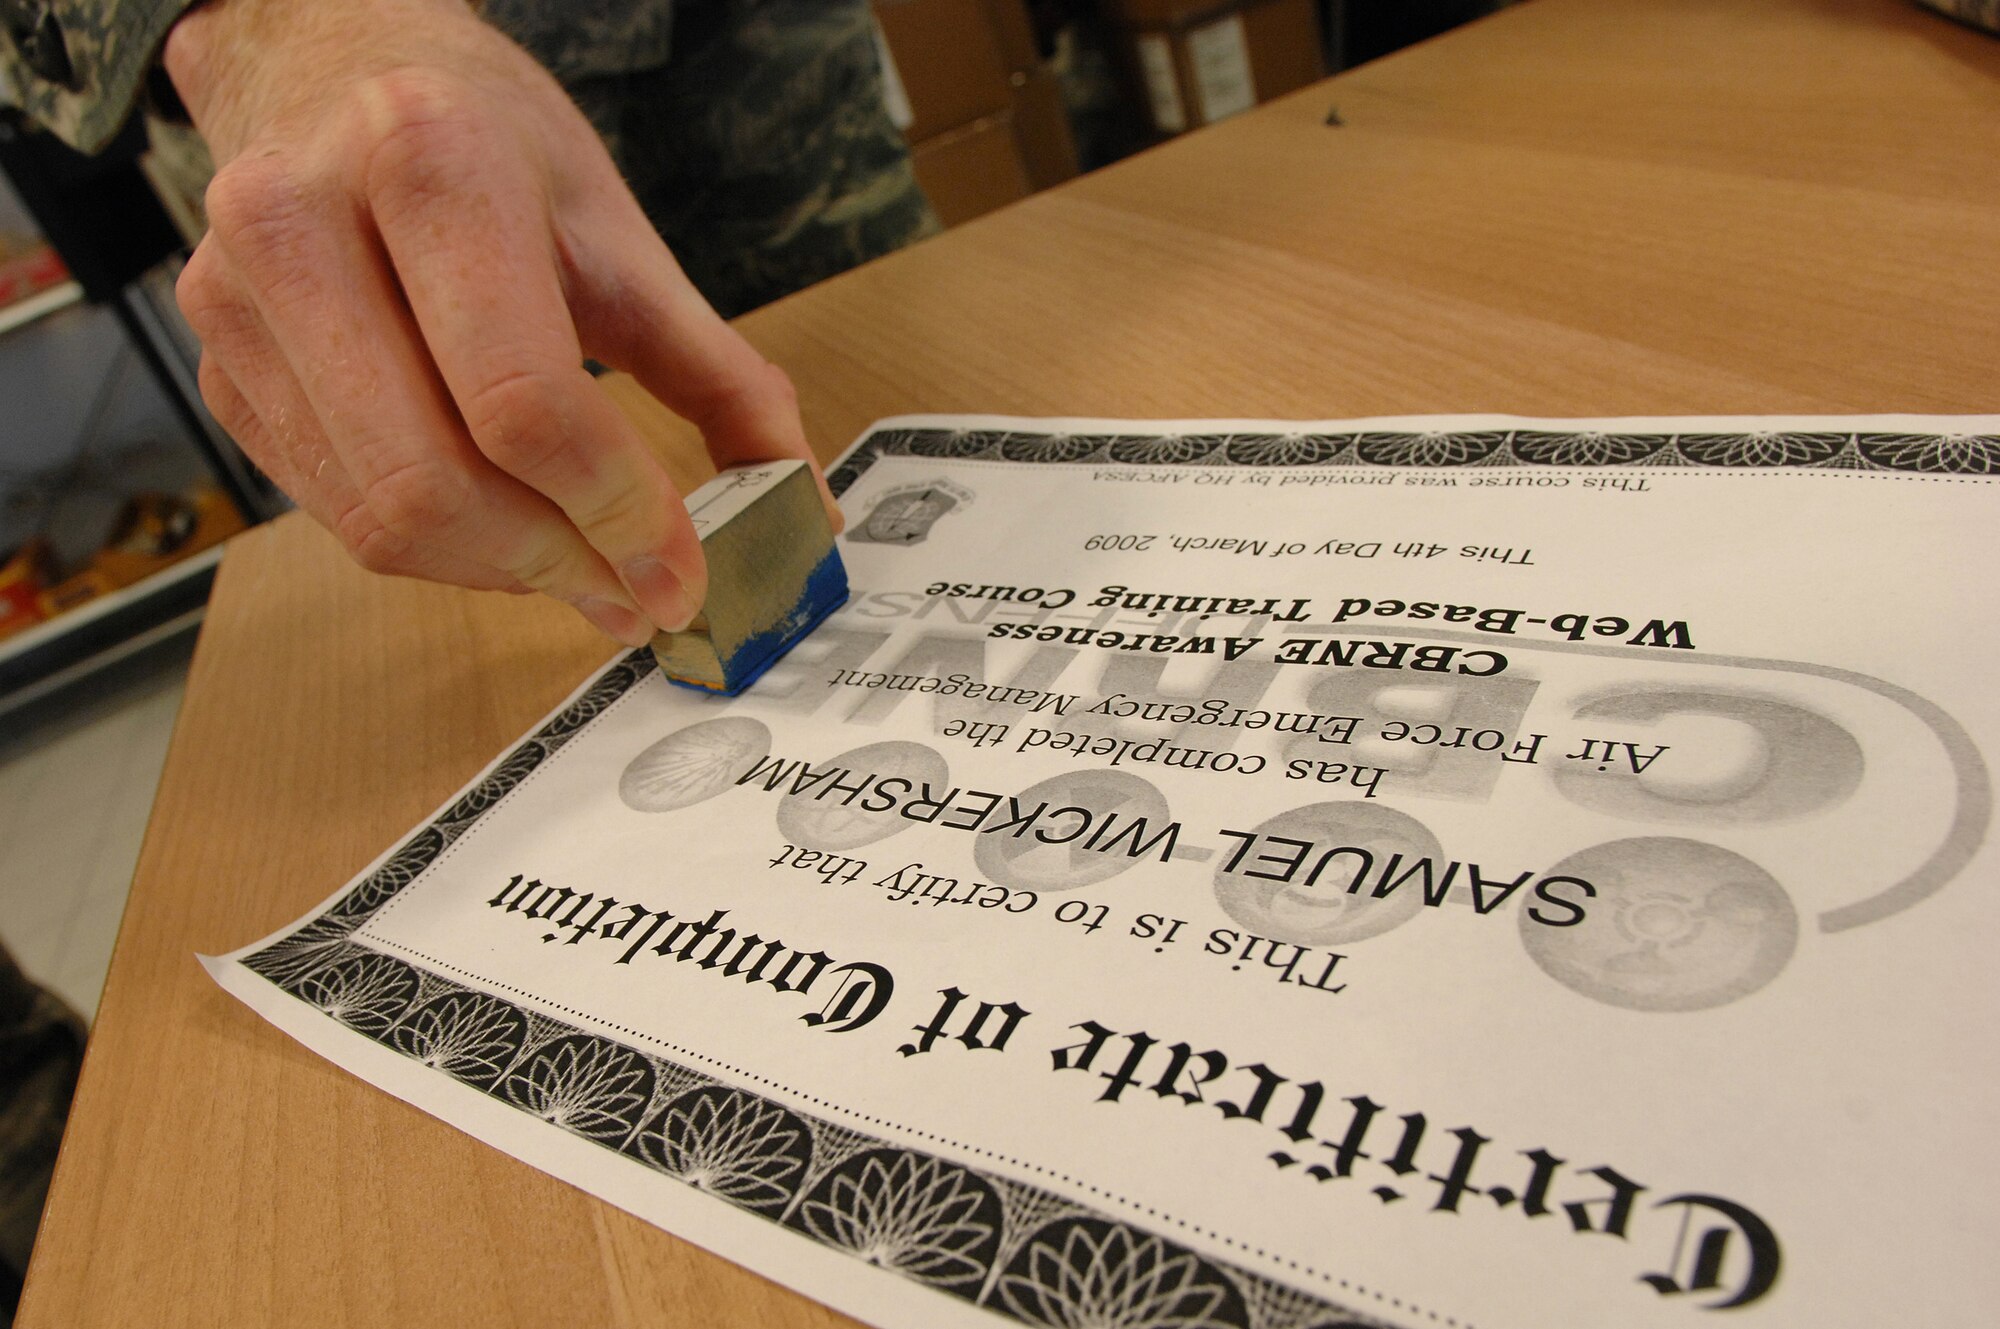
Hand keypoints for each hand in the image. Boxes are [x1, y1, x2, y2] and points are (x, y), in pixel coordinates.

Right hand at [165, 0, 841, 646]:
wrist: (331, 67)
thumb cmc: (483, 142)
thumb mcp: (618, 230)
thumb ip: (716, 371)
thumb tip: (795, 499)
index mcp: (428, 165)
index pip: (521, 399)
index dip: (614, 509)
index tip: (682, 571)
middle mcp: (304, 226)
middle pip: (433, 479)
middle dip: (560, 562)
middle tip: (640, 595)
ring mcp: (238, 306)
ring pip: (378, 519)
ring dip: (504, 573)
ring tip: (588, 572)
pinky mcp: (219, 373)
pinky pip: (338, 517)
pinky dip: (442, 553)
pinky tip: (509, 534)